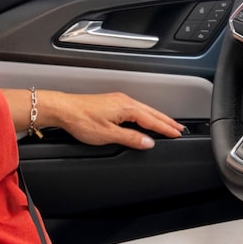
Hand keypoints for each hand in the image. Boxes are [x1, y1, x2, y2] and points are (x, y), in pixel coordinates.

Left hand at [45, 91, 184, 148]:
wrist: (63, 109)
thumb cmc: (81, 120)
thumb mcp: (108, 134)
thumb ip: (131, 139)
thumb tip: (148, 142)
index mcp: (127, 108)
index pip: (152, 120)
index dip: (166, 128)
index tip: (177, 134)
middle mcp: (124, 101)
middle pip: (152, 112)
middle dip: (166, 121)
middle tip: (179, 129)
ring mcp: (118, 100)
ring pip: (144, 110)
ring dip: (157, 118)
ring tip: (167, 125)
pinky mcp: (112, 102)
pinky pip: (136, 109)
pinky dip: (146, 115)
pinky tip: (146, 120)